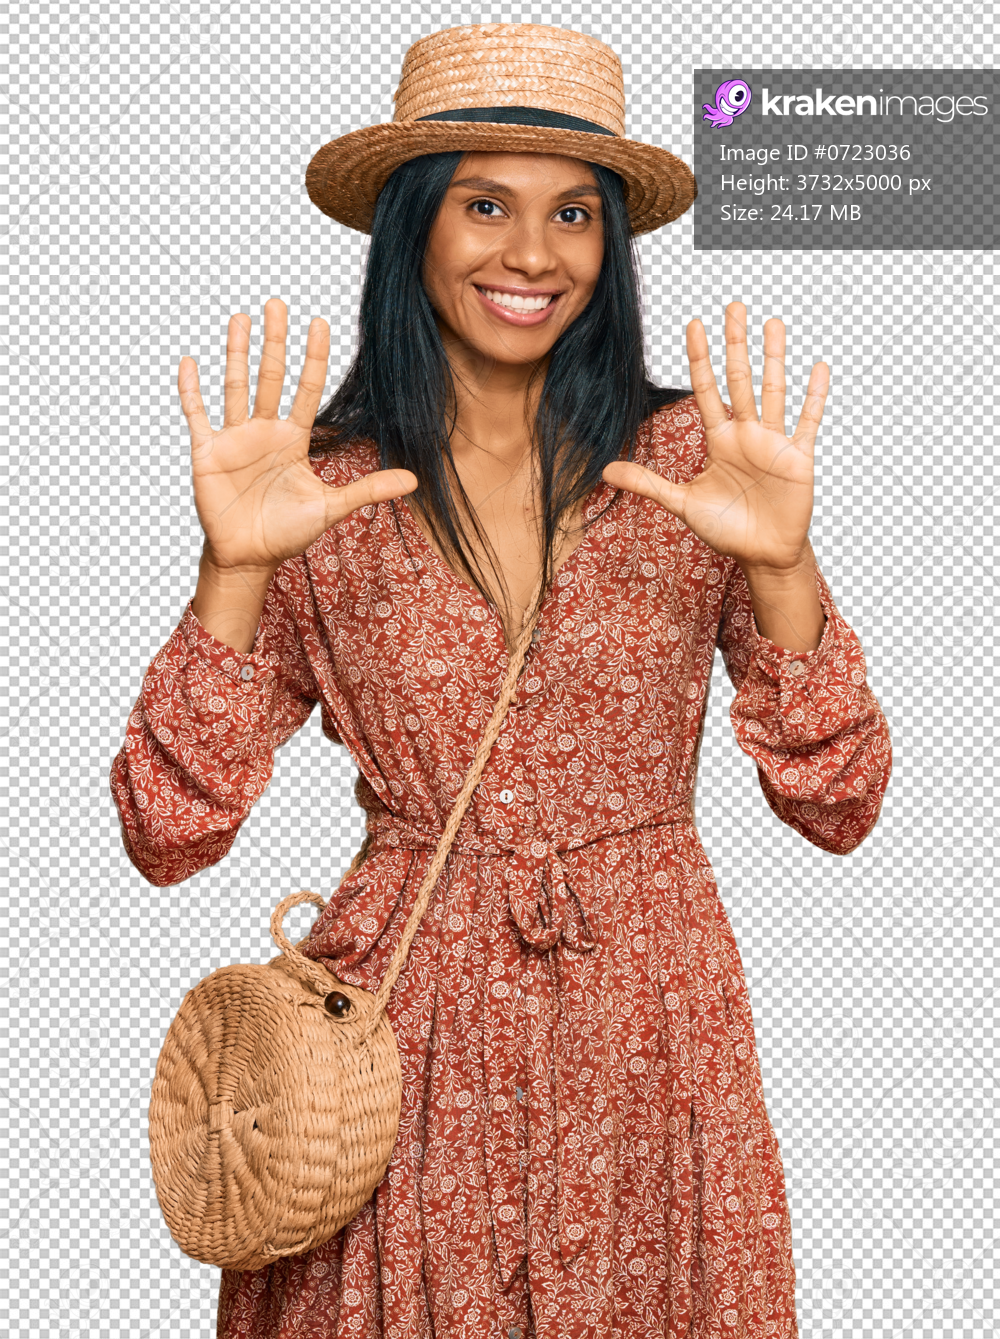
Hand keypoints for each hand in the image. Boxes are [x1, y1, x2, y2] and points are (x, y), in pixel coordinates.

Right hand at [179, 297, 416, 578]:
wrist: (249, 558)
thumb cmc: (287, 532)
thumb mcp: (330, 507)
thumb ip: (368, 489)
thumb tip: (415, 480)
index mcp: (293, 439)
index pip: (307, 389)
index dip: (314, 359)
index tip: (320, 323)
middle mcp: (264, 431)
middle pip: (271, 377)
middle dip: (275, 341)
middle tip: (278, 303)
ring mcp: (234, 439)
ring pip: (236, 386)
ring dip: (237, 353)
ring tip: (241, 318)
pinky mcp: (207, 453)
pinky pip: (198, 415)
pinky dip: (192, 390)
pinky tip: (190, 362)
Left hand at [602, 302, 828, 576]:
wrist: (762, 555)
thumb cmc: (726, 529)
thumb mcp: (682, 504)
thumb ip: (648, 484)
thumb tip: (605, 471)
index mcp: (719, 440)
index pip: (706, 390)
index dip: (699, 359)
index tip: (694, 325)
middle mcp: (746, 434)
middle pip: (739, 380)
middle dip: (735, 344)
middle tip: (734, 306)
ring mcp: (773, 443)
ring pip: (773, 391)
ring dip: (773, 358)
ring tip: (772, 323)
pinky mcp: (797, 459)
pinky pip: (807, 422)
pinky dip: (814, 397)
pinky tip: (818, 368)